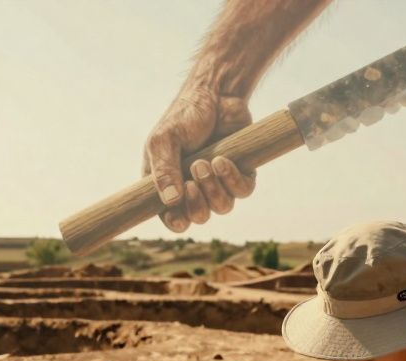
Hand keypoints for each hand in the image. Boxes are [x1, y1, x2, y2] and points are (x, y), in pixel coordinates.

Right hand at [142, 85, 257, 232]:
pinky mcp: (240, 173)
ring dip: (214, 189)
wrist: (216, 94)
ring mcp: (218, 181)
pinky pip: (242, 192)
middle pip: (199, 217)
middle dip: (197, 203)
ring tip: (207, 162)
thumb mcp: (164, 141)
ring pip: (222, 207)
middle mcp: (194, 187)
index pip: (172, 217)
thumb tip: (170, 202)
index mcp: (169, 184)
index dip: (176, 222)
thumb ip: (163, 171)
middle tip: (193, 177)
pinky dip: (232, 180)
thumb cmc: (185, 116)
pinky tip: (223, 160)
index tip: (178, 215)